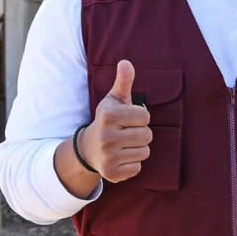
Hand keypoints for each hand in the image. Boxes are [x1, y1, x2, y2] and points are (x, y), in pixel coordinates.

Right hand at [79, 59, 151, 182]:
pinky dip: (132, 163)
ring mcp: (108, 157)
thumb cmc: (108, 120)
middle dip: (141, 133)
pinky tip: (121, 157)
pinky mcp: (112, 173)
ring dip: (138, 148)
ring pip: (144, 152)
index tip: (128, 118)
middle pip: (147, 135)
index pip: (145, 116)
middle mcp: (106, 137)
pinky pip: (138, 167)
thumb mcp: (113, 100)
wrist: (88, 148)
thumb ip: (123, 81)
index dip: (140, 116)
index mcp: (108, 116)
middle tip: (127, 133)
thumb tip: (126, 62)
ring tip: (124, 144)